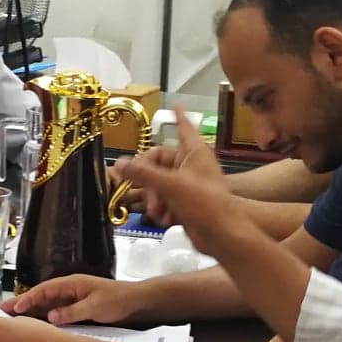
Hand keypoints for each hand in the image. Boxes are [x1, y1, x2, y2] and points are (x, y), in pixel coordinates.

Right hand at [6, 273, 143, 325]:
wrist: (137, 303)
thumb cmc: (118, 300)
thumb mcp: (95, 307)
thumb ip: (72, 312)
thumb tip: (50, 317)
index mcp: (71, 284)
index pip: (44, 290)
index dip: (27, 298)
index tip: (13, 308)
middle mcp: (68, 291)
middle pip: (40, 297)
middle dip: (21, 304)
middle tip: (1, 312)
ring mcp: (71, 301)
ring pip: (45, 307)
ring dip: (29, 313)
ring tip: (10, 321)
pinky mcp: (75, 311)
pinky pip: (55, 315)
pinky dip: (42, 320)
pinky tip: (33, 327)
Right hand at [116, 110, 240, 259]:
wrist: (222, 236)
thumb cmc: (205, 204)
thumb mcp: (171, 185)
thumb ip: (143, 173)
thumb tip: (118, 163)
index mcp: (195, 152)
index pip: (184, 128)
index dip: (178, 117)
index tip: (175, 104)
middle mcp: (191, 165)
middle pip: (159, 162)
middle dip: (149, 180)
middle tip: (146, 192)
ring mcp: (188, 185)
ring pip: (158, 183)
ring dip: (153, 198)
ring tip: (158, 212)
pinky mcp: (184, 203)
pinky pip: (164, 199)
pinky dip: (161, 208)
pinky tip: (165, 219)